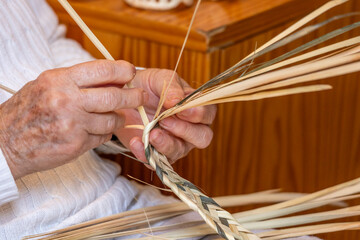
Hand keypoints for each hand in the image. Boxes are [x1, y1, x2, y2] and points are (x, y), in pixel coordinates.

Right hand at [0, 60, 146, 178]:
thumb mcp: (46, 86)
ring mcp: (72, 124)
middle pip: (114, 97)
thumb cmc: (25, 112)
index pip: (101, 70)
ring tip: (115, 117)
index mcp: (59, 81)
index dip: (122, 70)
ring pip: (111, 120)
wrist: (4, 143)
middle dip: (133, 97)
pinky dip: (104, 133)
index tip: (131, 72)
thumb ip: (76, 81)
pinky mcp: (76, 145)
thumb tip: (109, 79)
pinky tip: (96, 131)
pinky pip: (102, 137)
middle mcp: (67, 101)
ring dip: (117, 118)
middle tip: (140, 96)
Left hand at [115, 69, 216, 163]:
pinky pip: (156, 161)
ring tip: (150, 133)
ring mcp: (176, 144)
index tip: (180, 109)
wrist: (125, 100)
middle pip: (202, 138)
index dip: (198, 114)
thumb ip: (170, 87)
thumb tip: (177, 101)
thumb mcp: (158, 79)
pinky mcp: (157, 154)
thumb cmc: (148, 86)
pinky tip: (136, 142)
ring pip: (179, 151)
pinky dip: (145, 153)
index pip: (208, 115)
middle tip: (165, 121)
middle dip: (185, 131)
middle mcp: (191, 129)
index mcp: (195, 108)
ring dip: (165, 144)